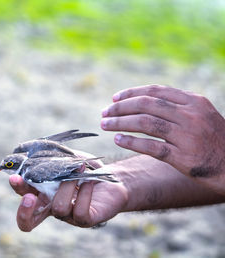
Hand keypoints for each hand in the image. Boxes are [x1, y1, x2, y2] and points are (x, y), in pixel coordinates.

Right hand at [9, 166, 127, 231]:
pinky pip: (79, 210)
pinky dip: (83, 193)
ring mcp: (68, 216)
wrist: (113, 178)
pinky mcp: (85, 219)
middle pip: (28, 221)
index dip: (17, 191)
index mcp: (42, 194)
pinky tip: (88, 181)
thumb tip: (26, 152)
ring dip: (67, 186)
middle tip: (29, 197)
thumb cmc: (85, 168)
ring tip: (78, 170)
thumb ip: (47, 157)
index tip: (15, 176)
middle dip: (24, 210)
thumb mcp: (65, 158)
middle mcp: (51, 207)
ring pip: (58, 208)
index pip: (23, 198)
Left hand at [101, 84, 224, 193]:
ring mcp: (187, 136)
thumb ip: (176, 105)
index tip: (114, 98)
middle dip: (120, 108)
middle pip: (146, 105)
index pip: (156, 91)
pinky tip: (117, 140)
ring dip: (120, 123)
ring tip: (105, 124)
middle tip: (104, 113)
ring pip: (145, 123)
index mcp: (194, 102)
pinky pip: (151, 147)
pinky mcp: (183, 157)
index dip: (131, 93)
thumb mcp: (201, 114)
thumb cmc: (212, 139)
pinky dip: (131, 142)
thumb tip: (141, 100)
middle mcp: (191, 115)